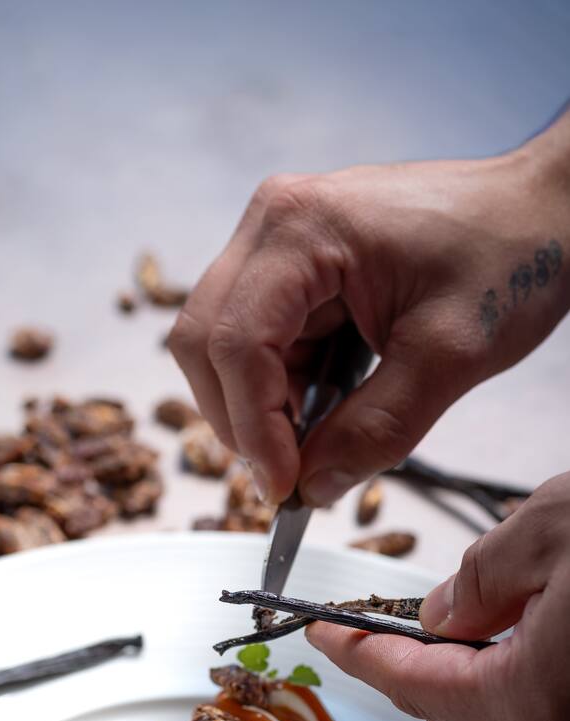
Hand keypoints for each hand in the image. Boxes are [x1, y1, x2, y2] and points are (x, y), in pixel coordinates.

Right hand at [169, 113, 569, 504]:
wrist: (544, 213)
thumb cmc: (511, 254)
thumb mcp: (450, 357)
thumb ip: (376, 430)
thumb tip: (312, 486)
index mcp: (304, 227)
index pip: (236, 346)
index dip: (252, 428)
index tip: (284, 485)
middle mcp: (275, 225)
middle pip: (205, 343)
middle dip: (240, 419)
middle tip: (290, 473)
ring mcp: (278, 244)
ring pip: (221, 348)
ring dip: (259, 406)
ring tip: (322, 433)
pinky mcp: (291, 268)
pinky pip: (254, 343)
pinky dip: (278, 389)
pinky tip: (328, 401)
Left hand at [305, 474, 569, 720]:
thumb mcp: (556, 528)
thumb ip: (483, 578)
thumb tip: (444, 612)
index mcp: (537, 699)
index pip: (417, 688)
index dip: (361, 656)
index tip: (328, 633)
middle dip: (430, 716)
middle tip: (413, 653)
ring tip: (483, 644)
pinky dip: (530, 709)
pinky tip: (534, 650)